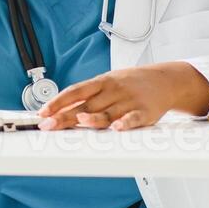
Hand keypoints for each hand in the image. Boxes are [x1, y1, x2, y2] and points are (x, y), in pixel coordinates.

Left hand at [37, 62, 208, 130]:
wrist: (166, 79)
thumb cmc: (132, 84)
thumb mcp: (109, 83)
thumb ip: (88, 97)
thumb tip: (60, 110)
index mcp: (102, 82)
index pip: (75, 91)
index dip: (58, 101)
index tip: (42, 112)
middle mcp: (114, 90)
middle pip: (86, 105)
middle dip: (65, 116)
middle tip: (48, 125)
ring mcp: (129, 100)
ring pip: (107, 112)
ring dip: (92, 118)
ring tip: (78, 122)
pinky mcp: (145, 112)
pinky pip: (133, 118)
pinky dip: (125, 123)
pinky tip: (117, 128)